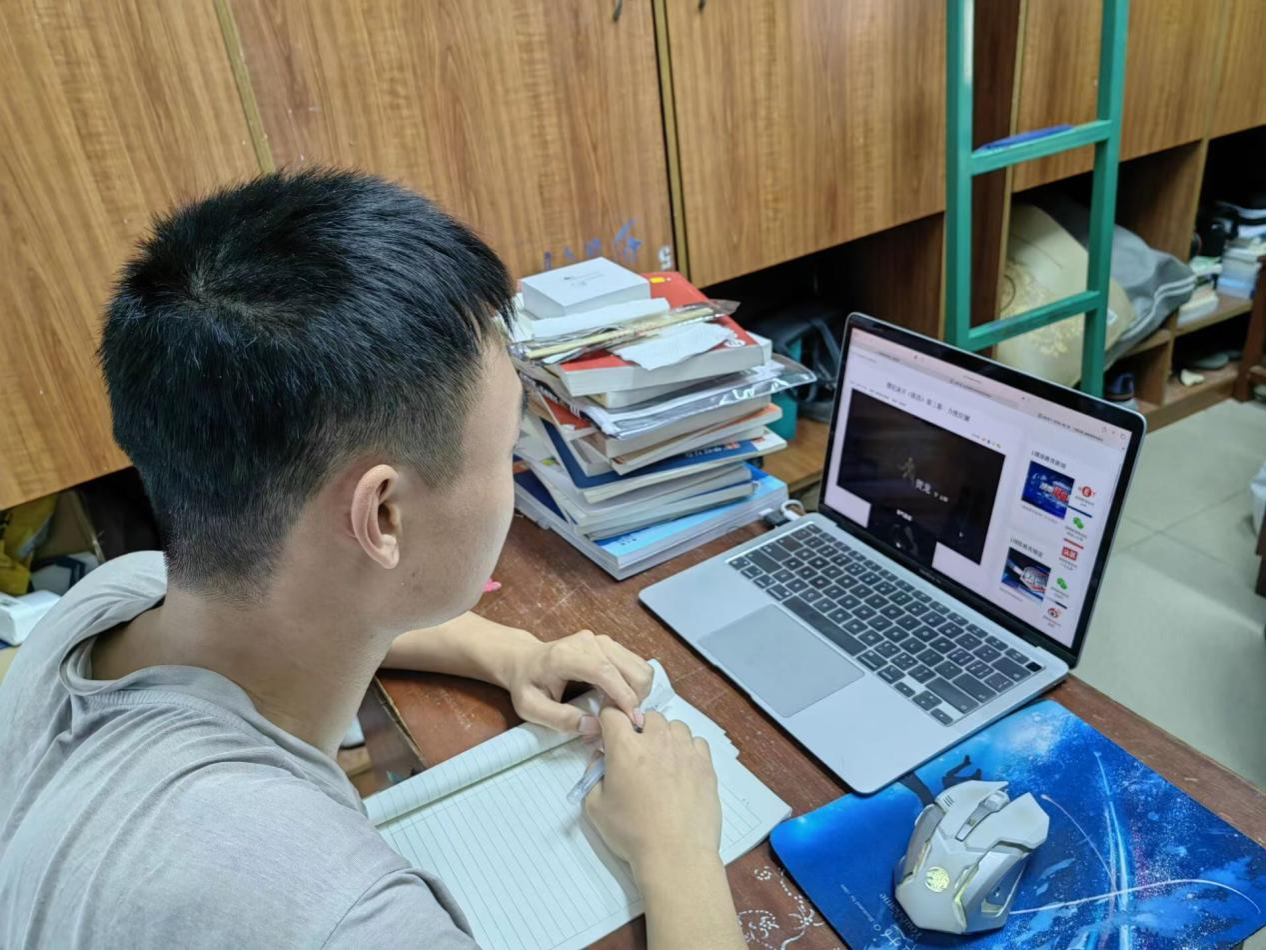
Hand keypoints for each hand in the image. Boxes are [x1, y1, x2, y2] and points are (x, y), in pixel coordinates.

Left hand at [502, 630, 653, 733]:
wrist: (525, 659)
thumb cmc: (527, 684)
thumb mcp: (531, 708)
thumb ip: (560, 719)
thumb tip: (595, 726)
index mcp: (566, 655)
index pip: (604, 672)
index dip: (623, 696)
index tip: (632, 720)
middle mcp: (587, 642)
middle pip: (631, 669)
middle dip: (635, 698)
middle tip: (620, 720)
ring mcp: (601, 640)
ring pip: (639, 667)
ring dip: (637, 692)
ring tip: (618, 709)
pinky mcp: (609, 643)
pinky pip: (636, 664)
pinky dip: (635, 684)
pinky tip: (617, 697)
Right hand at [583, 708, 721, 879]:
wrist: (675, 854)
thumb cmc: (632, 833)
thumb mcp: (595, 807)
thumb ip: (593, 774)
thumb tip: (601, 757)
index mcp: (626, 747)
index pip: (613, 713)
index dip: (609, 721)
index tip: (610, 736)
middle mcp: (657, 740)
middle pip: (647, 716)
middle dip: (639, 730)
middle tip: (637, 755)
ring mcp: (685, 750)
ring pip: (674, 726)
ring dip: (665, 737)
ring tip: (662, 762)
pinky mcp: (706, 764)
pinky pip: (696, 742)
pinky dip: (688, 750)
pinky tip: (683, 770)